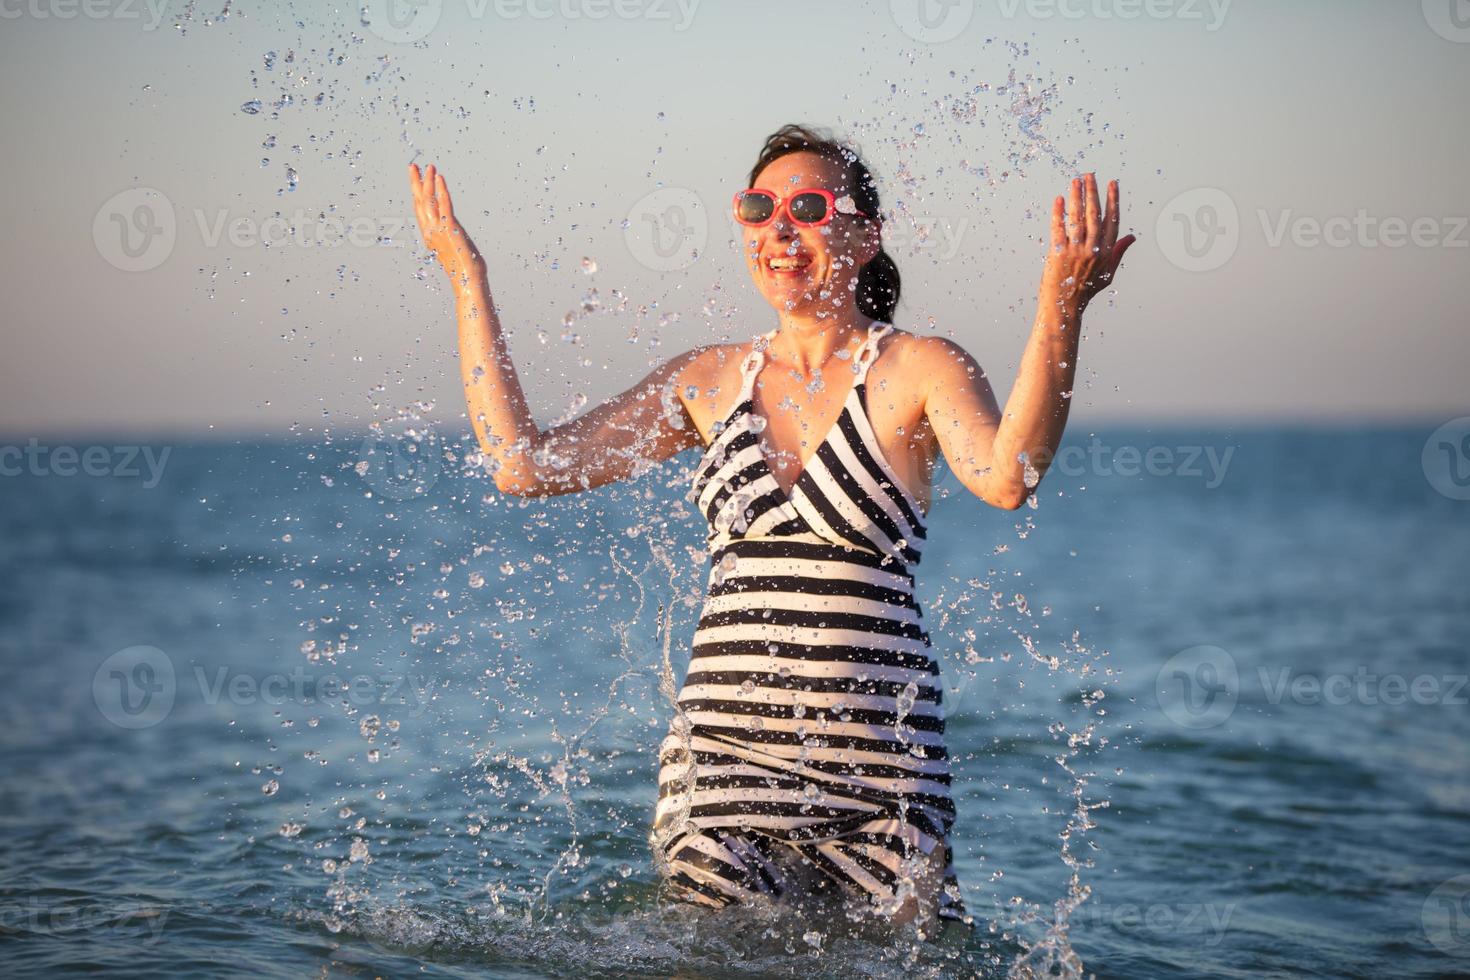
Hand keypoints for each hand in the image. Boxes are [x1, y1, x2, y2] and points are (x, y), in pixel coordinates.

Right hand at [409, 162, 485, 289]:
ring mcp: (438, 228)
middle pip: (419, 201)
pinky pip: (444, 204)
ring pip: (428, 199)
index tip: (416, 178)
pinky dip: (441, 189)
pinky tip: (440, 178)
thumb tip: (451, 230)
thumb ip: (447, 236)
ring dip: (428, 181)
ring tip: (429, 167)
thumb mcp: (451, 248)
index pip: (419, 208)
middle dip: (415, 182)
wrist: (467, 278)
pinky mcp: (449, 227)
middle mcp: (429, 230)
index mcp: (428, 235)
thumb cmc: (463, 267)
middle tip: (412, 166)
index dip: (416, 192)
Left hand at [1040, 173, 1134, 311]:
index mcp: (1106, 252)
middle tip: (1090, 174)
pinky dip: (1059, 213)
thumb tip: (1132, 237)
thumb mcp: (1107, 274)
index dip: (1113, 200)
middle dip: (1093, 192)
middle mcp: (1093, 249)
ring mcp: (1075, 251)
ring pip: (1077, 218)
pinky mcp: (1058, 253)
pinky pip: (1058, 228)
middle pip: (1095, 214)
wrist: (1064, 307)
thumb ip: (1119, 253)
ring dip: (1077, 196)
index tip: (1112, 183)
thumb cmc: (1086, 291)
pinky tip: (1059, 199)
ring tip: (1075, 180)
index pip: (1112, 220)